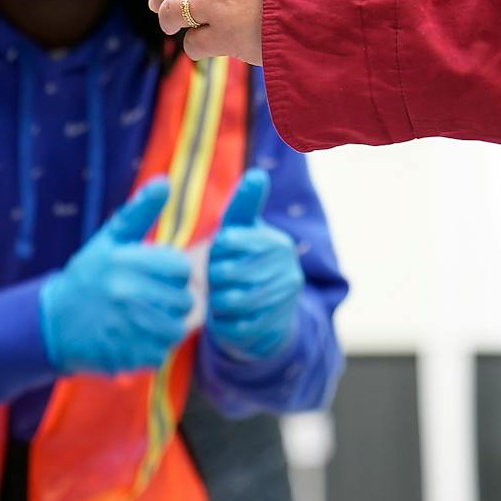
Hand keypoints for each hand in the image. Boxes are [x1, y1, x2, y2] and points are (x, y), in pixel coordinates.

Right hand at [39, 178, 192, 374]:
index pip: (182, 269)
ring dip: (167, 325)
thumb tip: (165, 183)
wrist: (49, 323)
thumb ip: (139, 211)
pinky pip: (161, 353)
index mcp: (126, 262)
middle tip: (152, 300)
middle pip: (184, 301)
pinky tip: (134, 338)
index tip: (157, 277)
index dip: (173, 273)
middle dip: (173, 300)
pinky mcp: (124, 356)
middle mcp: (127, 294)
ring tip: (146, 319)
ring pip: (177, 328)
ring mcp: (125, 327)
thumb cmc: (87, 277)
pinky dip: (153, 349)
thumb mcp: (109, 240)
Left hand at [206, 168, 304, 360]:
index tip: (220, 256)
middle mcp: (287, 267)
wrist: (268, 316)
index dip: (214, 252)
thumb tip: (258, 174)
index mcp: (276, 241)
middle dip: (213, 280)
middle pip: (225, 272)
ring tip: (222, 298)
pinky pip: (236, 326)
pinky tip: (230, 317)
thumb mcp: (242, 232)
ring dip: (218, 302)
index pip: (227, 241)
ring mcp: (284, 298)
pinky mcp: (276, 325)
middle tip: (218, 282)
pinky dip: (225, 323)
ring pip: (230, 300)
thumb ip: (245, 204)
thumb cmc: (245, 264)